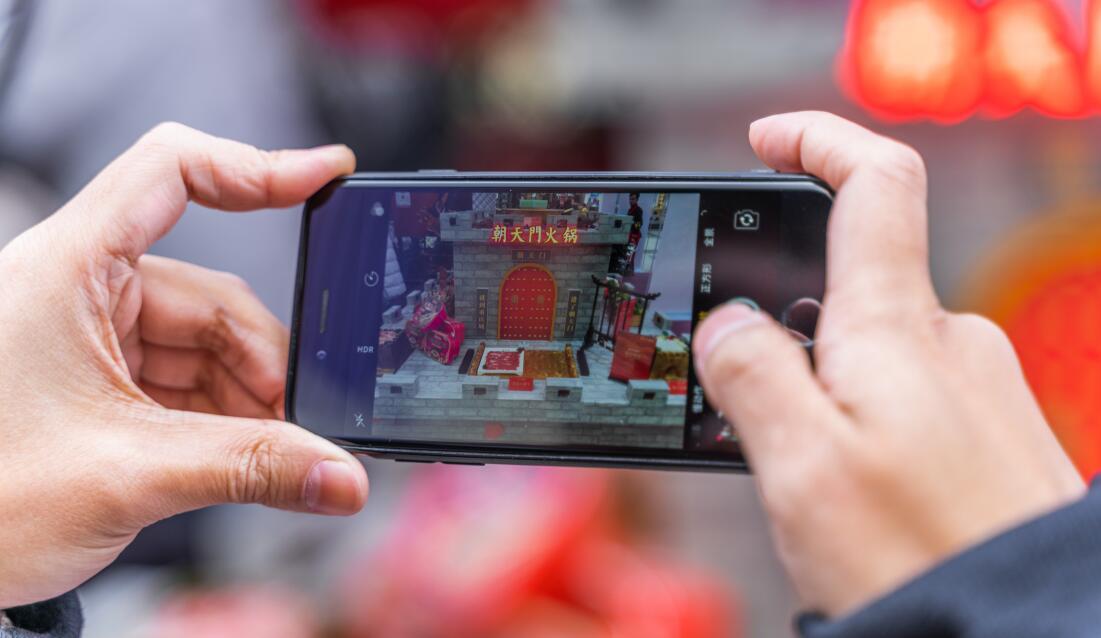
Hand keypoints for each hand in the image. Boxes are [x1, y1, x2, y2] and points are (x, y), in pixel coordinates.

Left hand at [0, 123, 367, 607]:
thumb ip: (251, 469)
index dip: (255, 166)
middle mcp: (78, 289)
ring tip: (272, 455)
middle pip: (213, 296)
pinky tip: (241, 457)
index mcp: (67, 271)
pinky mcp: (96, 378)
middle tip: (302, 424)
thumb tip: (340, 474)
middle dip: (266, 366)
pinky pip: (184, 379)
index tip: (325, 177)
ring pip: (206, 345)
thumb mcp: (127, 476)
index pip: (171, 173)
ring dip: (248, 400)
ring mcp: (88, 335)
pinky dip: (220, 416)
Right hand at [693, 112, 1084, 616]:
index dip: (817, 141)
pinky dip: (855, 422)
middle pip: (848, 284)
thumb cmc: (920, 557)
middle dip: (782, 327)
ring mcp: (975, 388)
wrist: (1025, 631)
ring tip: (797, 477)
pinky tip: (843, 493)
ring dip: (816, 392)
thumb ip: (753, 376)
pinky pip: (902, 398)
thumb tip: (726, 323)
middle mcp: (948, 342)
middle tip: (745, 409)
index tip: (763, 141)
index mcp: (898, 328)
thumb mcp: (802, 467)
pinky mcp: (986, 434)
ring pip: (868, 354)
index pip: (873, 183)